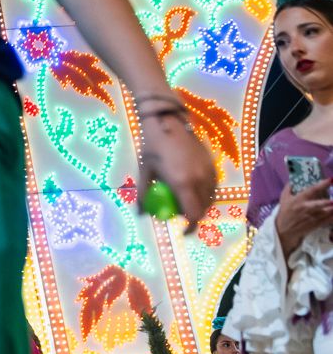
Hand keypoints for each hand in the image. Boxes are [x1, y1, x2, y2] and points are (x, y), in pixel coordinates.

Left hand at [139, 110, 216, 227]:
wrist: (168, 121)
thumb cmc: (152, 145)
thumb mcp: (145, 170)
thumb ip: (144, 193)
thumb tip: (140, 213)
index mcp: (183, 183)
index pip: (193, 214)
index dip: (190, 227)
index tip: (183, 232)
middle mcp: (200, 180)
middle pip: (203, 208)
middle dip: (194, 216)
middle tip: (180, 214)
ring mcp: (209, 172)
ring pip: (211, 198)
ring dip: (200, 205)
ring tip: (186, 202)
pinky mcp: (213, 164)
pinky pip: (213, 187)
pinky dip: (205, 193)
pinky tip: (192, 189)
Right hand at [277, 177, 332, 251]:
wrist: (285, 229)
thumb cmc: (285, 212)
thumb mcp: (284, 198)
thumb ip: (289, 188)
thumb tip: (294, 179)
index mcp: (299, 200)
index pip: (312, 190)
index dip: (322, 184)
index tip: (331, 179)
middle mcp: (307, 208)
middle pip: (320, 204)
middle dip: (328, 202)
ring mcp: (313, 217)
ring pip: (327, 212)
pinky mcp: (317, 224)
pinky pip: (329, 220)